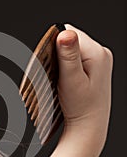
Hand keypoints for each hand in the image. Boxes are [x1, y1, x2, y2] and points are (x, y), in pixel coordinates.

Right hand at [56, 24, 112, 140]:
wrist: (89, 123)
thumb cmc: (81, 106)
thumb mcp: (71, 80)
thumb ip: (68, 56)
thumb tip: (65, 33)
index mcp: (97, 53)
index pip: (70, 33)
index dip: (56, 45)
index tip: (53, 63)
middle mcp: (101, 53)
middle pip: (71, 40)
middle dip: (60, 53)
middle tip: (60, 73)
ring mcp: (99, 59)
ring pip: (73, 48)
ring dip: (64, 60)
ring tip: (64, 78)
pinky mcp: (95, 65)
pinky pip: (76, 56)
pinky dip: (68, 65)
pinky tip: (69, 78)